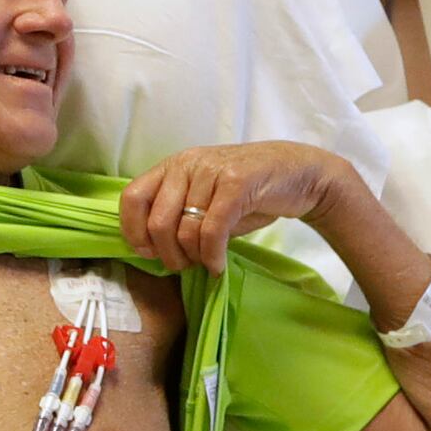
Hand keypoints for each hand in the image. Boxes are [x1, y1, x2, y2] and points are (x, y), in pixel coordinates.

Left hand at [119, 142, 345, 274]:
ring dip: (194, 258)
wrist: (298, 173)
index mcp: (172, 166)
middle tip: (186, 265)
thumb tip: (149, 250)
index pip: (132, 198)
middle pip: (157, 223)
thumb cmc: (248, 192)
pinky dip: (212, 256)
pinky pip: (212, 231)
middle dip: (169, 255)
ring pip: (185, 231)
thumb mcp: (205, 200)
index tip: (149, 253)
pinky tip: (218, 264)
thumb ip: (177, 216)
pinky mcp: (237, 184)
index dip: (134, 231)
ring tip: (207, 262)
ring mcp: (212, 171)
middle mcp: (187, 164)